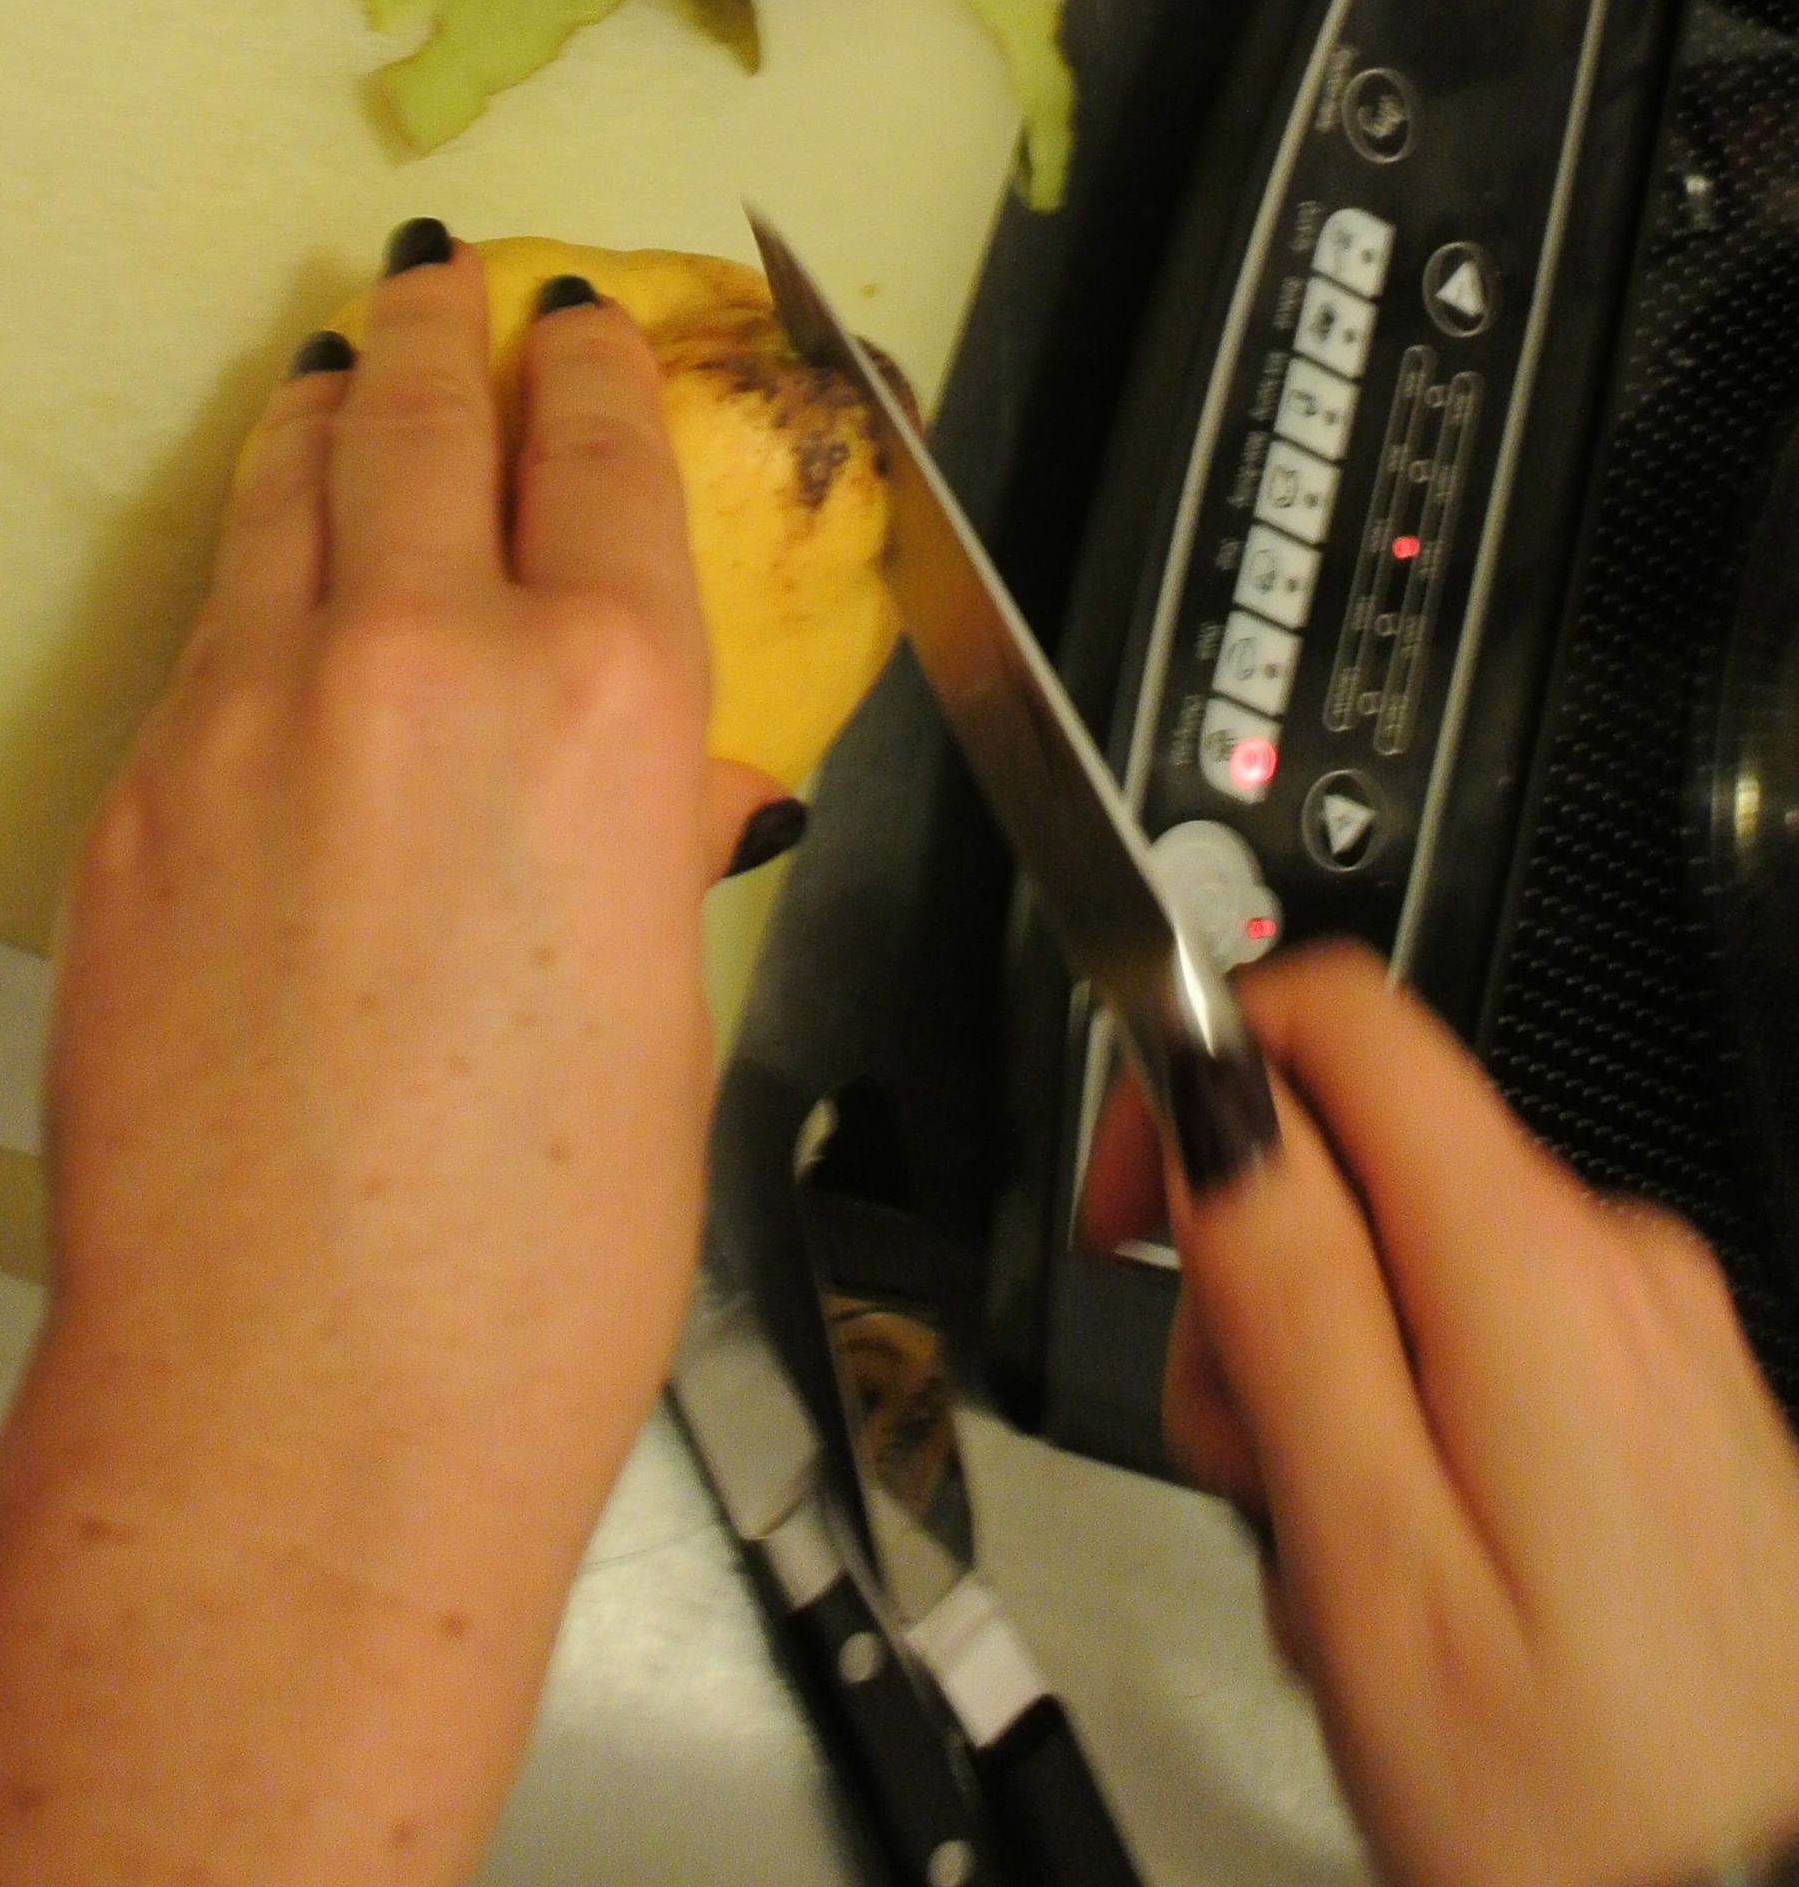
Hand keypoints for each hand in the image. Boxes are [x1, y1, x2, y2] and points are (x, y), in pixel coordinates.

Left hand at [0, 234, 772, 1886]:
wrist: (297, 1396)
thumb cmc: (535, 1257)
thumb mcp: (663, 1006)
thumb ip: (640, 834)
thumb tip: (649, 776)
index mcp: (603, 699)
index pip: (600, 452)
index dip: (591, 370)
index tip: (577, 330)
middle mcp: (420, 656)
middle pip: (421, 415)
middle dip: (437, 336)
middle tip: (441, 292)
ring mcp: (249, 711)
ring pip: (284, 492)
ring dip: (321, 420)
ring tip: (334, 376)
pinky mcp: (134, 791)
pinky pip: (203, 636)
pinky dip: (247, 587)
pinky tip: (262, 602)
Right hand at [1085, 947, 1798, 1886]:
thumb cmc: (1585, 1810)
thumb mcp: (1370, 1555)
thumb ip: (1281, 1294)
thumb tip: (1211, 1101)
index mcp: (1533, 1267)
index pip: (1336, 1018)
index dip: (1196, 1075)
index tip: (1133, 1204)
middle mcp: (1623, 1271)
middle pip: (1365, 1160)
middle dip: (1257, 1291)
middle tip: (1247, 1471)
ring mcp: (1671, 1353)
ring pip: (1424, 1273)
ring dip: (1336, 1395)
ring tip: (1345, 1579)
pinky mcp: (1693, 1434)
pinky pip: (1508, 1361)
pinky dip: (1430, 1446)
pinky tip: (1433, 1596)